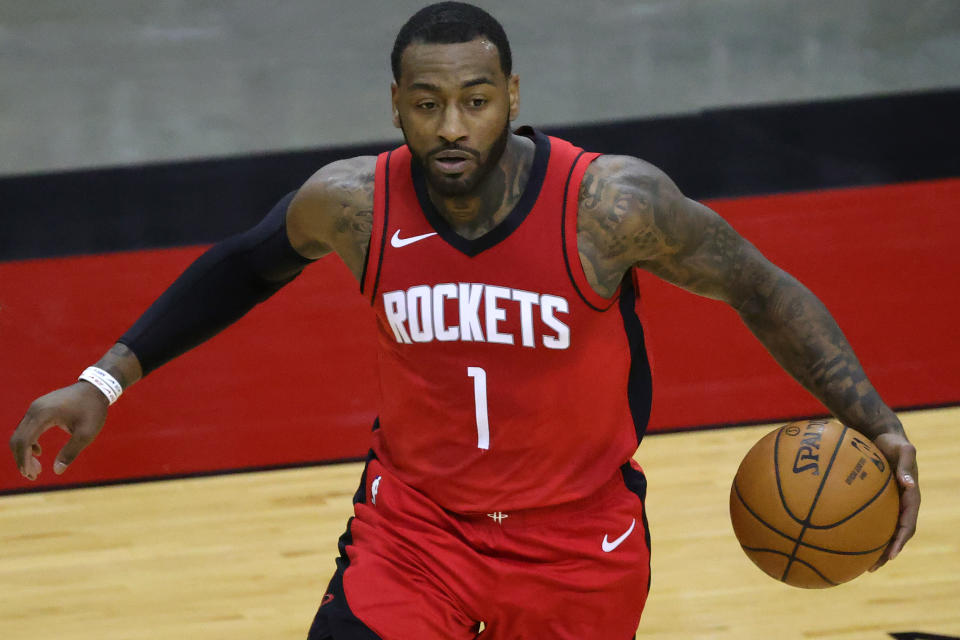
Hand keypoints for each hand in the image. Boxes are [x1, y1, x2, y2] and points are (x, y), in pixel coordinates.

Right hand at [9, 382, 108, 479]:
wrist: (96, 388)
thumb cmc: (93, 409)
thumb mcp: (87, 433)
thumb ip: (71, 451)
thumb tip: (57, 471)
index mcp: (44, 414)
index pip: (24, 440)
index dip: (24, 460)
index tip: (31, 475)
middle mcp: (34, 409)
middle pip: (18, 439)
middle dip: (22, 459)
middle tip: (34, 476)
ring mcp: (35, 408)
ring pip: (20, 434)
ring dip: (24, 452)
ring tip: (37, 468)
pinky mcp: (38, 409)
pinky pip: (26, 428)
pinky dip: (28, 443)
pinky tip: (38, 452)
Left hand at [869, 431, 919, 570]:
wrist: (884, 435)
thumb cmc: (893, 442)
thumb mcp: (903, 450)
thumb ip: (906, 466)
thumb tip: (909, 484)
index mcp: (911, 498)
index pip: (908, 525)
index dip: (900, 541)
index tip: (891, 554)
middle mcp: (901, 505)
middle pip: (895, 535)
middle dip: (885, 553)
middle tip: (872, 568)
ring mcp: (889, 504)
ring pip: (881, 530)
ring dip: (872, 547)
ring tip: (857, 563)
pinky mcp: (876, 500)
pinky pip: (867, 517)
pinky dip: (859, 529)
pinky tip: (840, 535)